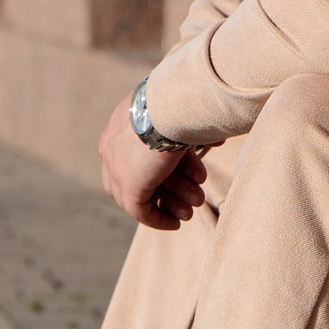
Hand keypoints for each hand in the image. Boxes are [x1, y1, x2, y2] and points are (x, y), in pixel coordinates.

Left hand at [98, 103, 206, 230]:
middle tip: (195, 198)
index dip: (168, 168)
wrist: (174, 108)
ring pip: (142, 193)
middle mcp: (113, 145)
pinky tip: (176, 224)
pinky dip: (157, 219)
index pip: (139, 155)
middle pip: (140, 176)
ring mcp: (116, 167)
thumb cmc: (184, 104)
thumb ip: (189, 133)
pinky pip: (139, 211)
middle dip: (171, 188)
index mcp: (122, 123)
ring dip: (171, 203)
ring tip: (193, 209)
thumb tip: (216, 139)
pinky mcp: (126, 186)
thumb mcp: (183, 117)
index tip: (193, 177)